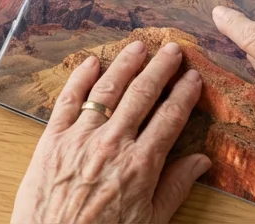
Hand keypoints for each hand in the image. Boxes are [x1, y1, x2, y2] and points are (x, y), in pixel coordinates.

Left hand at [11, 40, 210, 223]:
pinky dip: (80, 77)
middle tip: (172, 50)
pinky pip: (68, 99)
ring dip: (125, 64)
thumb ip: (175, 187)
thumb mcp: (150, 221)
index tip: (193, 77)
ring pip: (107, 88)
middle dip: (160, 68)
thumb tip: (201, 161)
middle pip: (142, 94)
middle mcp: (112, 143)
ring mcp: (80, 137)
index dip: (184, 93)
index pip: (170, 117)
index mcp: (141, 164)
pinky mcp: (52, 139)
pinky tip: (92, 62)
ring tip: (138, 47)